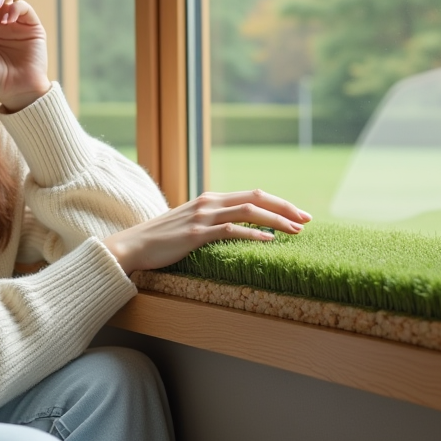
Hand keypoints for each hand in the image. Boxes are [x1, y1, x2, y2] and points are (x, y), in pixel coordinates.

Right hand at [102, 190, 311, 275]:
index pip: (253, 194)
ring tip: (296, 230)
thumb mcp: (191, 224)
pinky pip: (230, 231)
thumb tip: (236, 228)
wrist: (133, 246)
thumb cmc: (162, 240)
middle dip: (286, 208)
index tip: (299, 214)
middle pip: (256, 198)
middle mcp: (209, 202)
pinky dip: (253, 234)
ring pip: (248, 211)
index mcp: (210, 199)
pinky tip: (270, 241)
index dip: (279, 203)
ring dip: (276, 220)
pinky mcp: (196, 234)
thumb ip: (213, 221)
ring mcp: (203, 217)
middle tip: (307, 219)